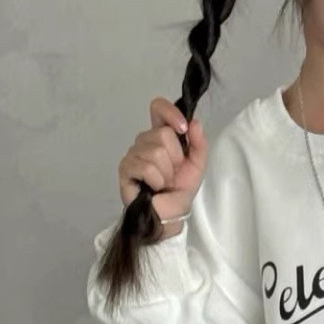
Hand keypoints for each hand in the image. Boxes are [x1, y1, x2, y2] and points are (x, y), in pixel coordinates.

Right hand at [118, 98, 207, 235]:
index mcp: (162, 135)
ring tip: (164, 182)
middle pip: (162, 133)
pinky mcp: (125, 168)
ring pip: (155, 152)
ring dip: (166, 173)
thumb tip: (195, 122)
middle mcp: (145, 140)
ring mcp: (133, 153)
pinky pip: (145, 167)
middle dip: (175, 158)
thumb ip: (198, 143)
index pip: (158, 108)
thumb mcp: (197, 165)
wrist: (170, 215)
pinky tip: (153, 187)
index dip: (170, 113)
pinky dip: (156, 180)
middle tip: (173, 173)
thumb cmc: (180, 190)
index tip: (183, 128)